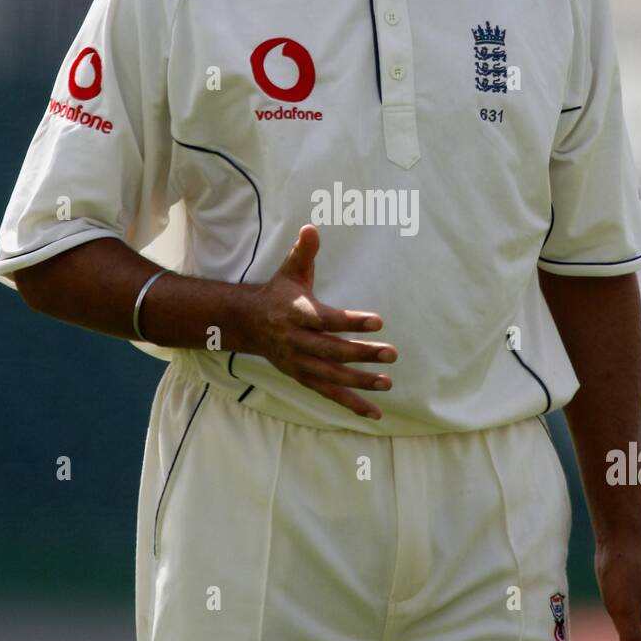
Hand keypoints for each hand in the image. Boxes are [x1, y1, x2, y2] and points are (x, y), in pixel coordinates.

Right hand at [243, 224, 397, 419]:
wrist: (248, 323)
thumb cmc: (279, 293)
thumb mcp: (289, 270)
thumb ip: (304, 252)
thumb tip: (312, 228)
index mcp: (297, 313)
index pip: (327, 320)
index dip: (352, 322)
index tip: (378, 321)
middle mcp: (297, 341)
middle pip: (332, 351)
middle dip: (362, 354)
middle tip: (392, 353)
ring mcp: (299, 363)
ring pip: (332, 376)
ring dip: (360, 382)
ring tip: (387, 382)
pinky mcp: (303, 377)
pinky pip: (329, 394)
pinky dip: (351, 404)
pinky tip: (375, 413)